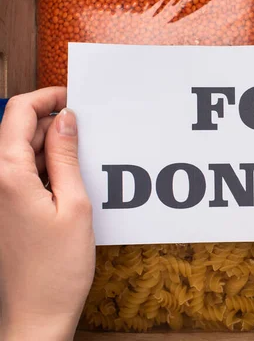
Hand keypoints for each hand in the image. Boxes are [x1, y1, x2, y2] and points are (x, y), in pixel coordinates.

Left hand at [0, 87, 94, 340]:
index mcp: (7, 175)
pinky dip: (46, 168)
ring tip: (85, 160)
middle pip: (18, 130)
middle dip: (52, 123)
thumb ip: (65, 157)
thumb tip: (66, 119)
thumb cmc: (58, 267)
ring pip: (21, 152)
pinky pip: (23, 173)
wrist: (38, 312)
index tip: (73, 98)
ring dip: (51, 146)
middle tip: (89, 132)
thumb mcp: (74, 204)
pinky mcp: (6, 209)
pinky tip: (71, 181)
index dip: (46, 97)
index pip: (17, 113)